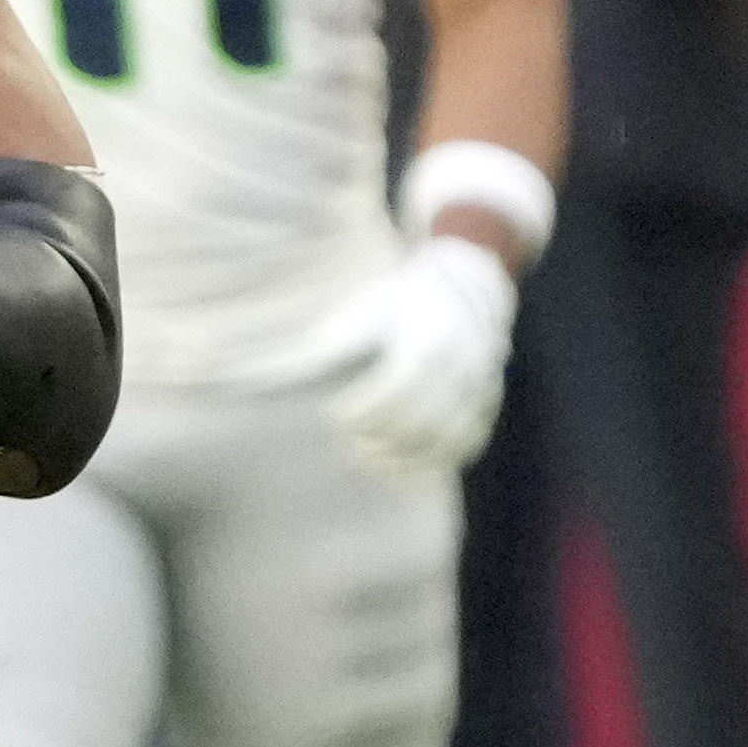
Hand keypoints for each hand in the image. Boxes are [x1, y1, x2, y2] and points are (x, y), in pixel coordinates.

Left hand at [322, 231, 521, 478]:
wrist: (466, 282)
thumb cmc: (399, 299)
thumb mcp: (362, 311)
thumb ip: (325, 348)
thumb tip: (259, 375)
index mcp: (425, 339)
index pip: (394, 390)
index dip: (362, 411)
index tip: (337, 415)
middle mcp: (461, 364)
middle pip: (418, 421)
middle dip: (380, 438)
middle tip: (351, 442)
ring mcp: (480, 384)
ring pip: (445, 440)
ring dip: (406, 458)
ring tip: (372, 458)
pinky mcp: (488, 400)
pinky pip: (467, 443)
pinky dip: (437, 460)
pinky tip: (406, 464)